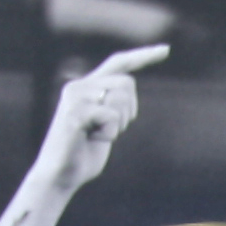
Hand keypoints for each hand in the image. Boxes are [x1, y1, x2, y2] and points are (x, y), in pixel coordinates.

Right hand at [41, 39, 173, 195]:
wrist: (59, 176)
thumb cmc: (83, 154)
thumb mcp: (105, 125)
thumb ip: (113, 105)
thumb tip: (126, 89)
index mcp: (87, 86)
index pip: (119, 64)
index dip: (143, 56)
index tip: (166, 50)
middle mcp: (79, 85)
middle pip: (127, 83)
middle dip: (129, 111)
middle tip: (109, 130)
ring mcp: (75, 97)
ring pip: (120, 98)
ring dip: (118, 124)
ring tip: (96, 134)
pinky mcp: (74, 112)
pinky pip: (110, 115)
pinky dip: (109, 132)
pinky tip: (92, 139)